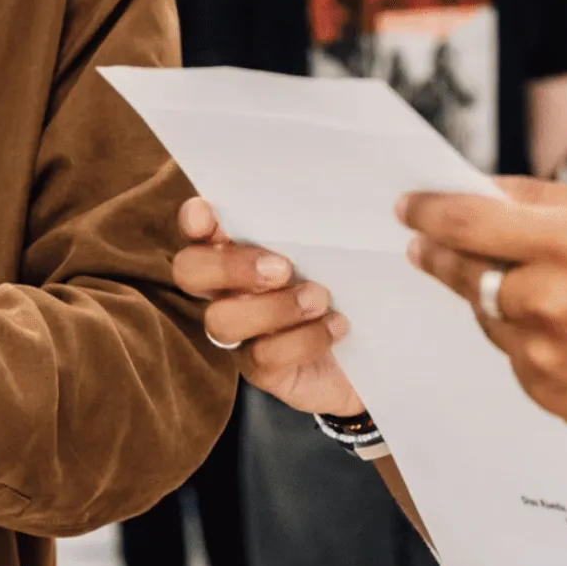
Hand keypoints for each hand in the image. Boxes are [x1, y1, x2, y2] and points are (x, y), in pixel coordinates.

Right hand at [169, 198, 362, 416]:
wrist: (376, 352)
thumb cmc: (348, 288)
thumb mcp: (333, 253)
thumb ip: (312, 231)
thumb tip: (322, 195)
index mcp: (239, 251)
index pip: (197, 230)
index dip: (193, 221)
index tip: (205, 212)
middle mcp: (227, 289)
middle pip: (190, 271)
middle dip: (229, 266)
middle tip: (282, 268)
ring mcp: (240, 333)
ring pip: (222, 320)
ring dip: (274, 308)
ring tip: (319, 299)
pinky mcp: (262, 370)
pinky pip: (265, 355)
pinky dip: (304, 338)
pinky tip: (336, 325)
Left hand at [402, 177, 566, 442]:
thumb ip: (545, 200)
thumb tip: (487, 192)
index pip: (468, 221)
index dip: (428, 211)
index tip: (407, 206)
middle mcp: (547, 300)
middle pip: (464, 271)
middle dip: (439, 254)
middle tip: (422, 244)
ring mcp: (543, 353)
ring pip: (486, 315)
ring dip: (494, 299)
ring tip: (537, 293)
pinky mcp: (546, 393)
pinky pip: (512, 355)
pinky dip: (525, 339)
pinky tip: (565, 334)